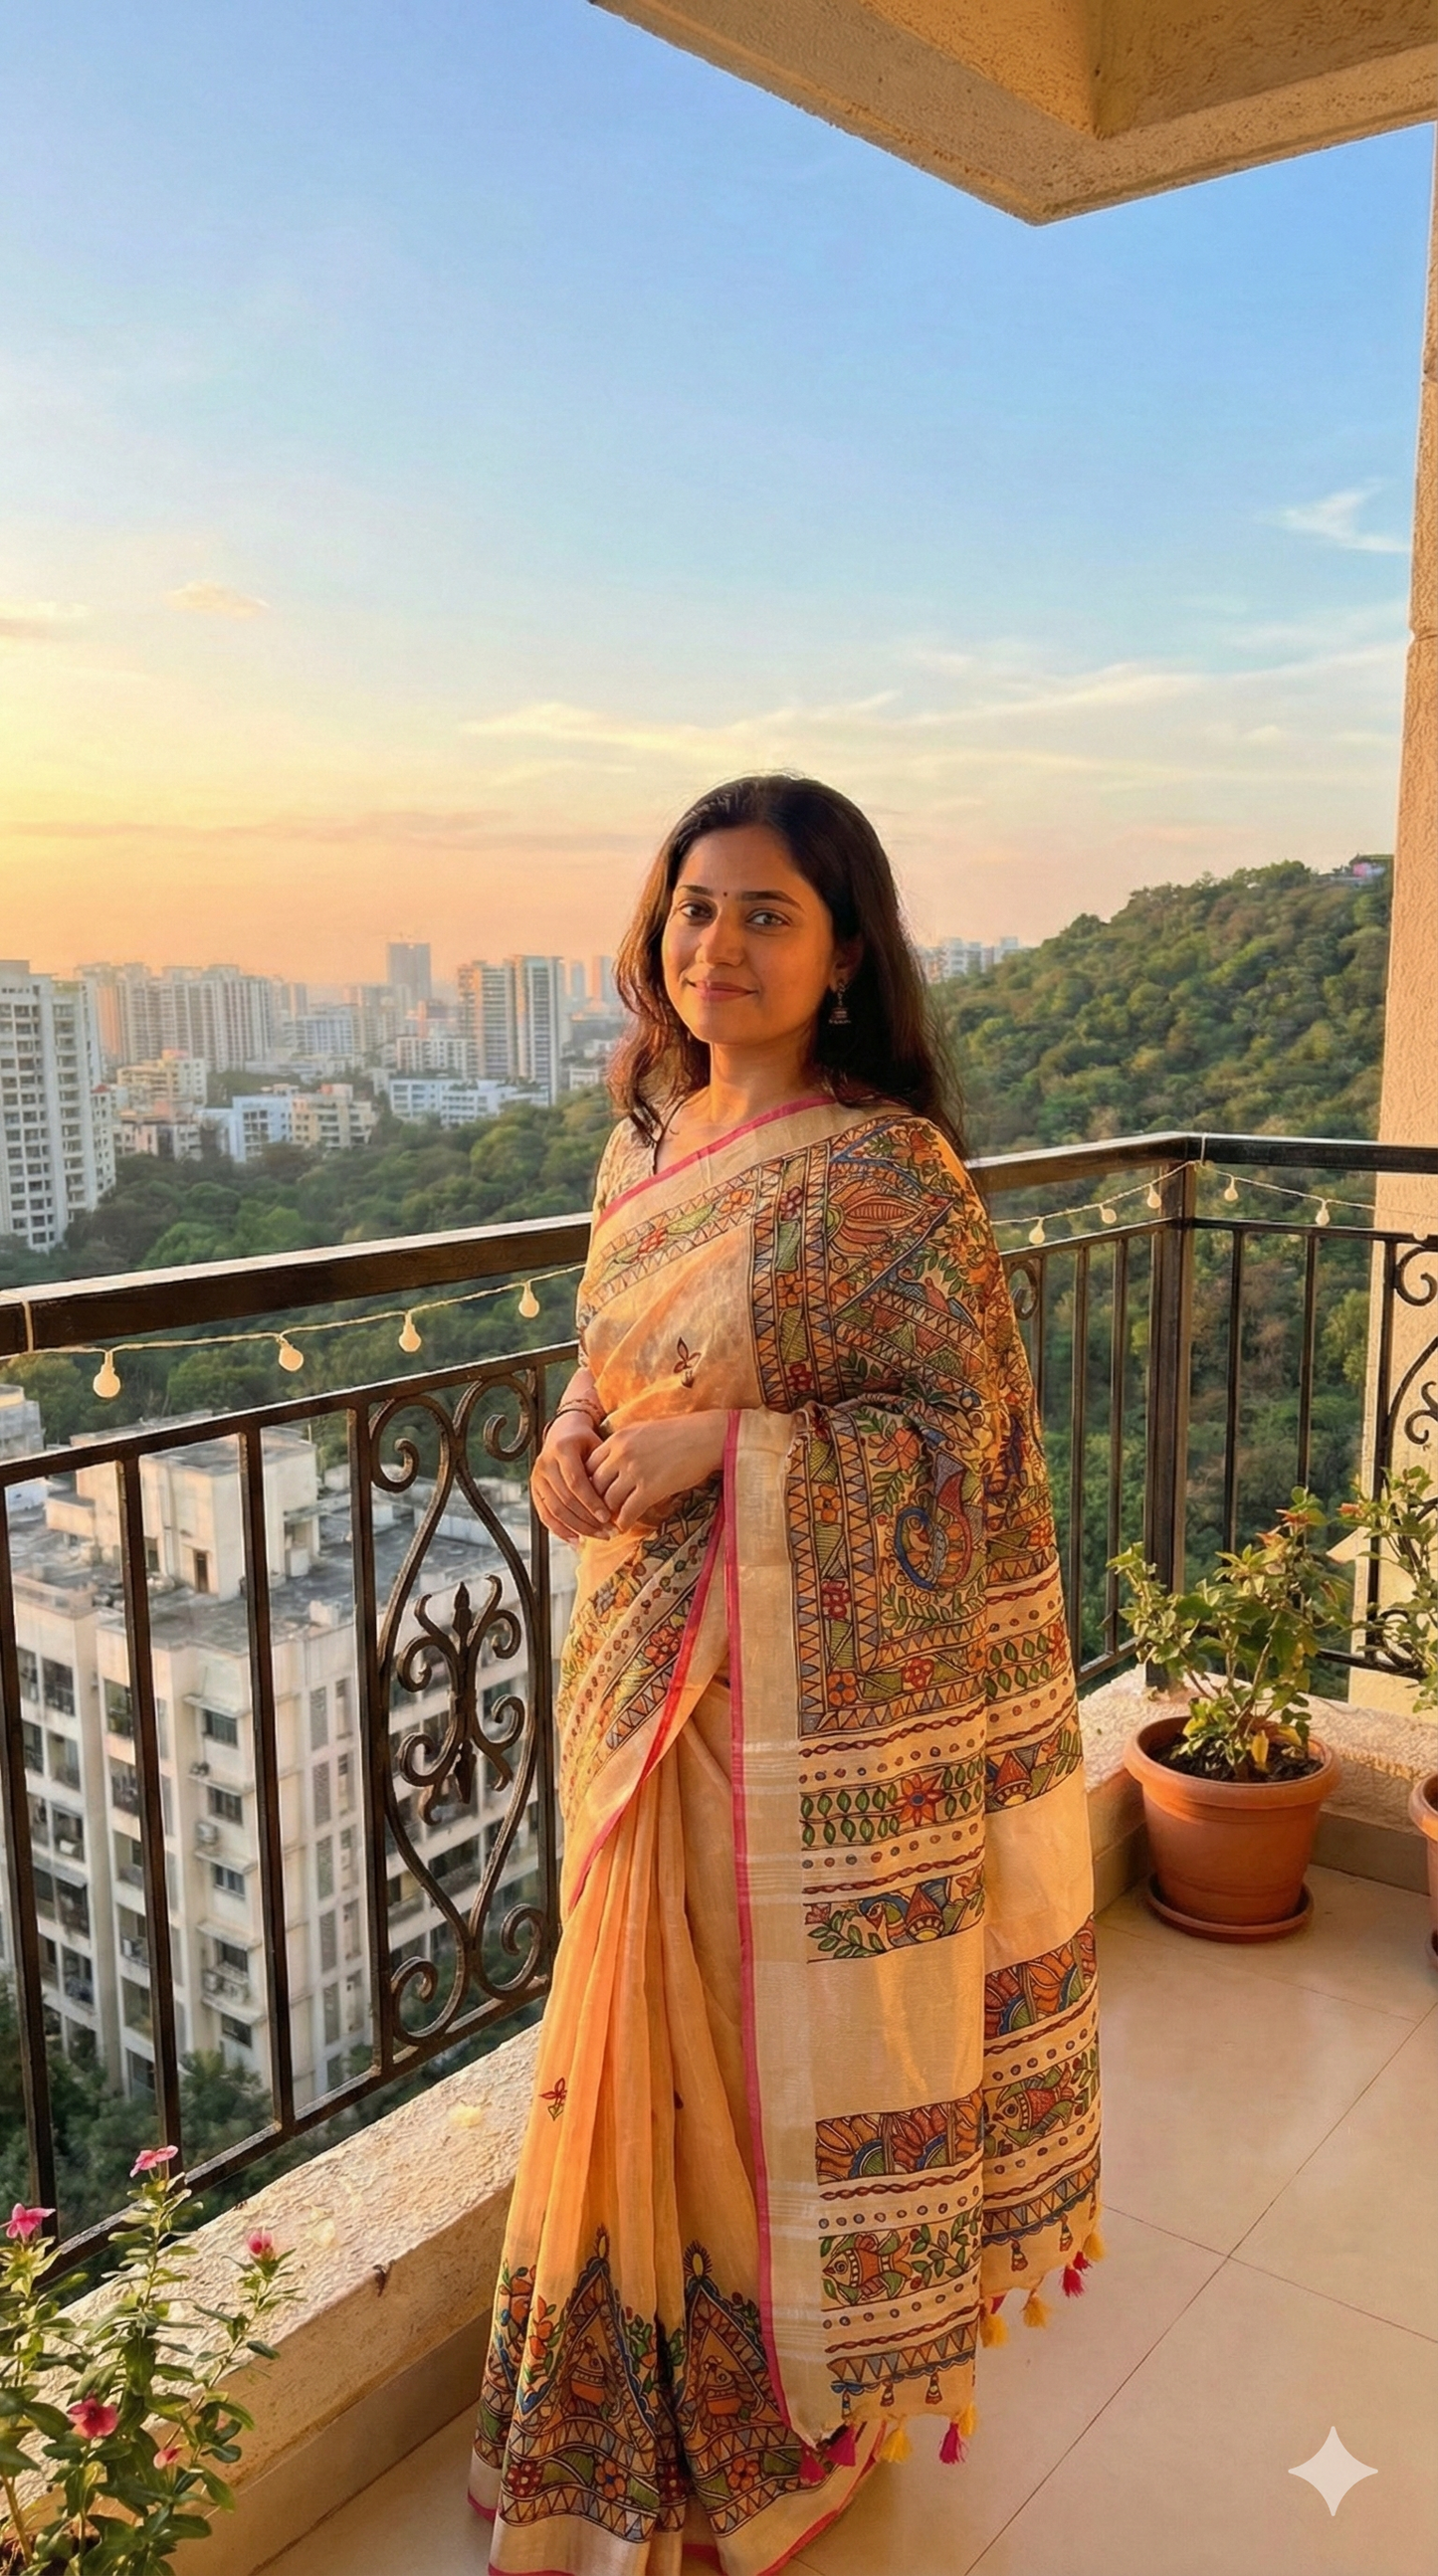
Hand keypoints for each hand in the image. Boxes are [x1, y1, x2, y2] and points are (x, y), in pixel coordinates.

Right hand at [532, 1406, 613, 1545]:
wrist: (564, 1431)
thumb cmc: (587, 1440)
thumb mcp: (597, 1446)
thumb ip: (603, 1469)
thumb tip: (617, 1500)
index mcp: (562, 1449)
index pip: (576, 1482)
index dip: (591, 1502)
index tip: (608, 1517)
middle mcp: (546, 1462)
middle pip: (565, 1499)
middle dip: (587, 1520)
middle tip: (608, 1532)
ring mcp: (537, 1477)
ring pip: (555, 1510)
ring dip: (577, 1528)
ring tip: (597, 1536)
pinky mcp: (535, 1488)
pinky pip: (545, 1514)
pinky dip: (560, 1530)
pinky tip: (576, 1540)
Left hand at [588, 1411, 728, 1534]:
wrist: (707, 1436)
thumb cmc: (680, 1432)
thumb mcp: (643, 1430)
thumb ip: (624, 1445)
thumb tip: (612, 1463)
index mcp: (617, 1438)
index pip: (588, 1465)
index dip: (589, 1482)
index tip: (595, 1493)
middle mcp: (621, 1454)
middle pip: (593, 1484)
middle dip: (595, 1501)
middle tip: (600, 1512)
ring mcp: (635, 1471)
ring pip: (608, 1500)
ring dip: (609, 1514)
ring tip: (612, 1521)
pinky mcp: (650, 1488)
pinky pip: (627, 1511)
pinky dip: (624, 1522)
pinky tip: (625, 1526)